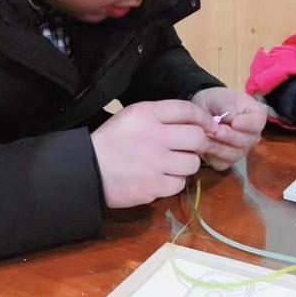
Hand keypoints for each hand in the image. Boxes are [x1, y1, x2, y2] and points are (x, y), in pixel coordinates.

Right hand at [91, 100, 216, 207]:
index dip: (203, 118)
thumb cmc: (111, 141)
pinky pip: (179, 184)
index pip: (187, 110)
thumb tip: (197, 122)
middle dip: (199, 143)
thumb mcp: (132, 116)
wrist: (87, 171)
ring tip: (172, 165)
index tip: (208, 126)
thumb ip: (162, 116)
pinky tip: (160, 179)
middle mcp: (155, 136)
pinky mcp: (154, 186)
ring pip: (193, 163)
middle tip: (191, 148)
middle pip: (197, 137)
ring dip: (186, 164)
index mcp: (147, 113)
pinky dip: (173, 182)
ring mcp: (156, 163)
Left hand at [191, 87, 267, 169]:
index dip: (247, 125)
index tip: (235, 122)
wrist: (203, 110)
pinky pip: (221, 163)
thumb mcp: (222, 97)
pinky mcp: (227, 160)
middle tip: (215, 130)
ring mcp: (241, 150)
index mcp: (256, 117)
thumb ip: (229, 107)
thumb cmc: (216, 101)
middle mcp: (252, 136)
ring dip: (217, 146)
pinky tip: (203, 144)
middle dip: (229, 136)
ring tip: (206, 135)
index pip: (257, 123)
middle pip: (246, 142)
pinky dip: (210, 155)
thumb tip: (233, 121)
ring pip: (233, 155)